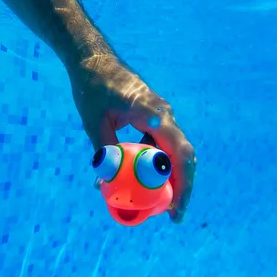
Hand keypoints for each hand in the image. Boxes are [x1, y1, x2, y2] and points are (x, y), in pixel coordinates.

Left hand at [68, 54, 196, 222]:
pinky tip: (140, 179)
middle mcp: (164, 116)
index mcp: (155, 116)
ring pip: (172, 153)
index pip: (180, 156)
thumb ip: (105, 152)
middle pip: (183, 157)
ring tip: (158, 204)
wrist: (93, 60)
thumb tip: (105, 186)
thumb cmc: (93, 88)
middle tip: (173, 216)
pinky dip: (153, 165)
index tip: (176, 210)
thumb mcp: (95, 123)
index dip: (183, 185)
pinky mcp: (152, 117)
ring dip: (168, 178)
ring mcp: (160, 116)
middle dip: (181, 188)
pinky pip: (159, 145)